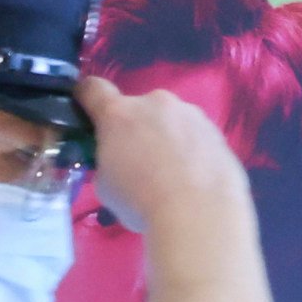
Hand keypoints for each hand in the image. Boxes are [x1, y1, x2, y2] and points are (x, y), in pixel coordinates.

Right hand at [73, 77, 249, 240]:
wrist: (199, 212)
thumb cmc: (140, 200)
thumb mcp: (105, 184)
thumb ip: (107, 160)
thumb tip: (119, 158)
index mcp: (119, 114)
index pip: (92, 89)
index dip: (85, 98)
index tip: (87, 113)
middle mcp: (155, 103)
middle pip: (137, 108)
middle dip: (134, 128)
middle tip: (137, 162)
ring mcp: (190, 113)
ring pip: (169, 120)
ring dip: (164, 137)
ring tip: (171, 174)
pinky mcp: (216, 130)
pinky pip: (194, 135)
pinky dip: (189, 150)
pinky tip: (193, 178)